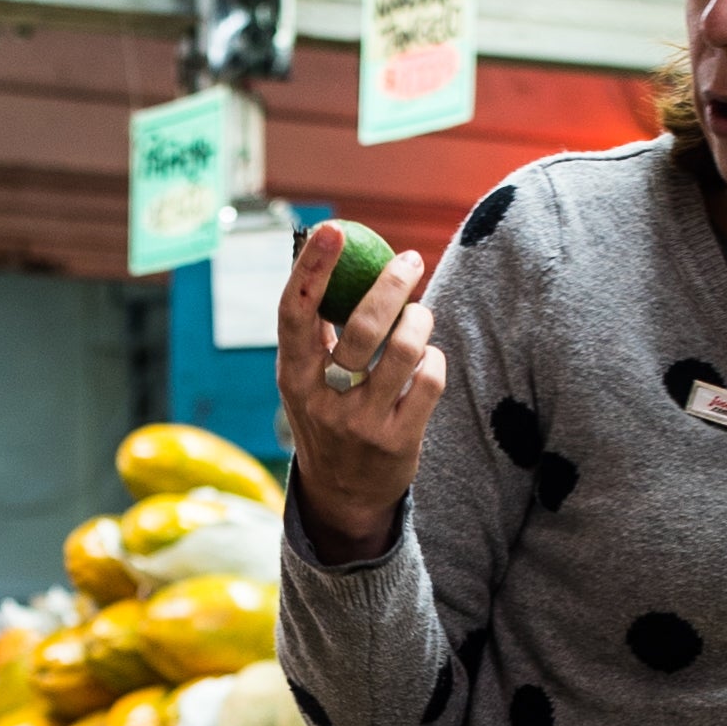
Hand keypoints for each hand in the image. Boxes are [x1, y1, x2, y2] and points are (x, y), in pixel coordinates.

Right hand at [276, 223, 444, 562]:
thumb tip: (325, 251)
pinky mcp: (399, 441)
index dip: (311, 269)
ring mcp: (362, 423)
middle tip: (410, 261)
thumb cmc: (328, 416)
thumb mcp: (306, 380)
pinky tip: (425, 362)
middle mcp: (322, 400)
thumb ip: (316, 330)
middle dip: (392, 284)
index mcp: (293, 376)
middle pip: (362, 328)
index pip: (295, 313)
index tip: (332, 230)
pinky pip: (429, 379)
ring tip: (420, 315)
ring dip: (420, 320)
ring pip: (405, 349)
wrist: (342, 496)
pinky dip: (433, 360)